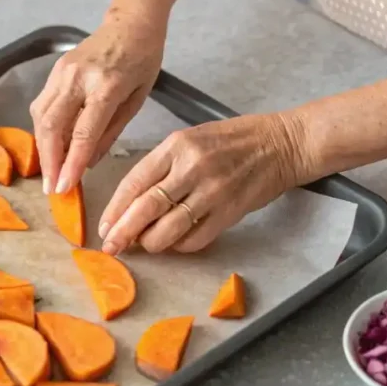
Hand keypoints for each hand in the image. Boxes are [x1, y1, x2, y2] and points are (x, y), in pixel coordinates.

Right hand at [30, 17, 165, 194]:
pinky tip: (51, 146)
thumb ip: (111, 131)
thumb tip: (89, 163)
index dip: (72, 163)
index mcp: (107, 84)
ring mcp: (62, 71)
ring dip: (42, 147)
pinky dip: (44, 130)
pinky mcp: (54, 70)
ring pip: (41, 116)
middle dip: (48, 160)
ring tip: (50, 172)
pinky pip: (42, 105)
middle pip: (52, 125)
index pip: (84, 131)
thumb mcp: (138, 98)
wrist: (130, 21)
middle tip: (50, 188)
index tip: (65, 187)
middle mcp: (78, 77)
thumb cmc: (143, 59)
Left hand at [99, 112, 305, 254]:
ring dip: (151, 242)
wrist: (281, 144)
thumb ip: (163, 165)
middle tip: (111, 247)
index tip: (104, 226)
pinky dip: (181, 245)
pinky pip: (196, 238)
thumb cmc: (233, 139)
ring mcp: (212, 191)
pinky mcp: (230, 211)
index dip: (115, 208)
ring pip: (169, 227)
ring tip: (144, 245)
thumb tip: (134, 201)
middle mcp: (192, 167)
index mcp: (176, 146)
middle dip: (124, 231)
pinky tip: (175, 244)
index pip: (135, 181)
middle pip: (147, 207)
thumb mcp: (191, 138)